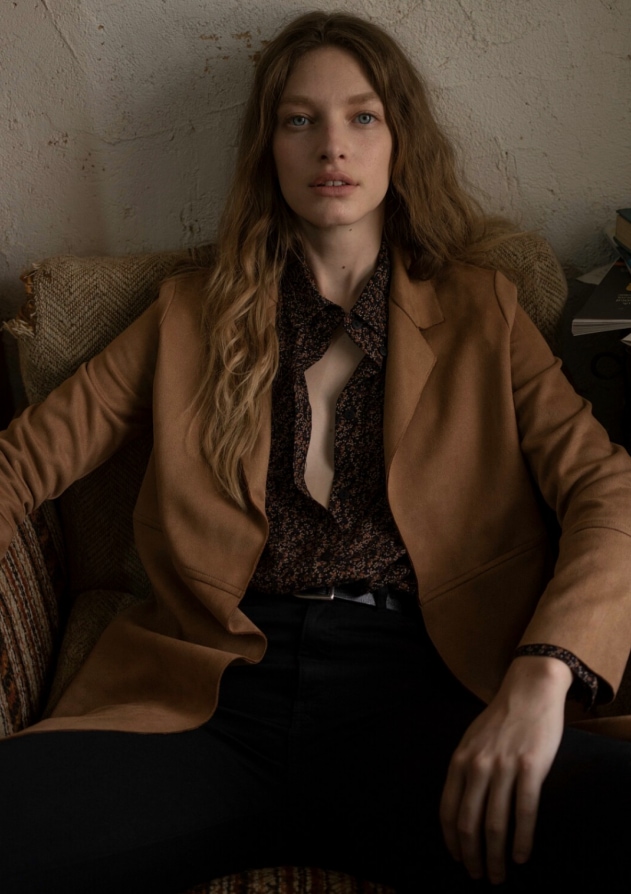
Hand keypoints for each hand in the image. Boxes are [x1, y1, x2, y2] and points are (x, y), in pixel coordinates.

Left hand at [439, 656, 571, 884]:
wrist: (528, 690)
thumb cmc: (500, 719)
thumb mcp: (470, 741)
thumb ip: (464, 770)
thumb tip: (460, 806)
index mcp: (459, 760)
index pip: (447, 811)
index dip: (452, 841)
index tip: (459, 860)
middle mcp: (477, 766)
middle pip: (469, 823)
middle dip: (473, 856)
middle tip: (481, 877)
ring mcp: (503, 767)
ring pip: (496, 824)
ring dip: (497, 856)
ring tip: (500, 875)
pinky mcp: (530, 767)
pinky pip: (524, 812)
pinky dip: (522, 839)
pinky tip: (521, 856)